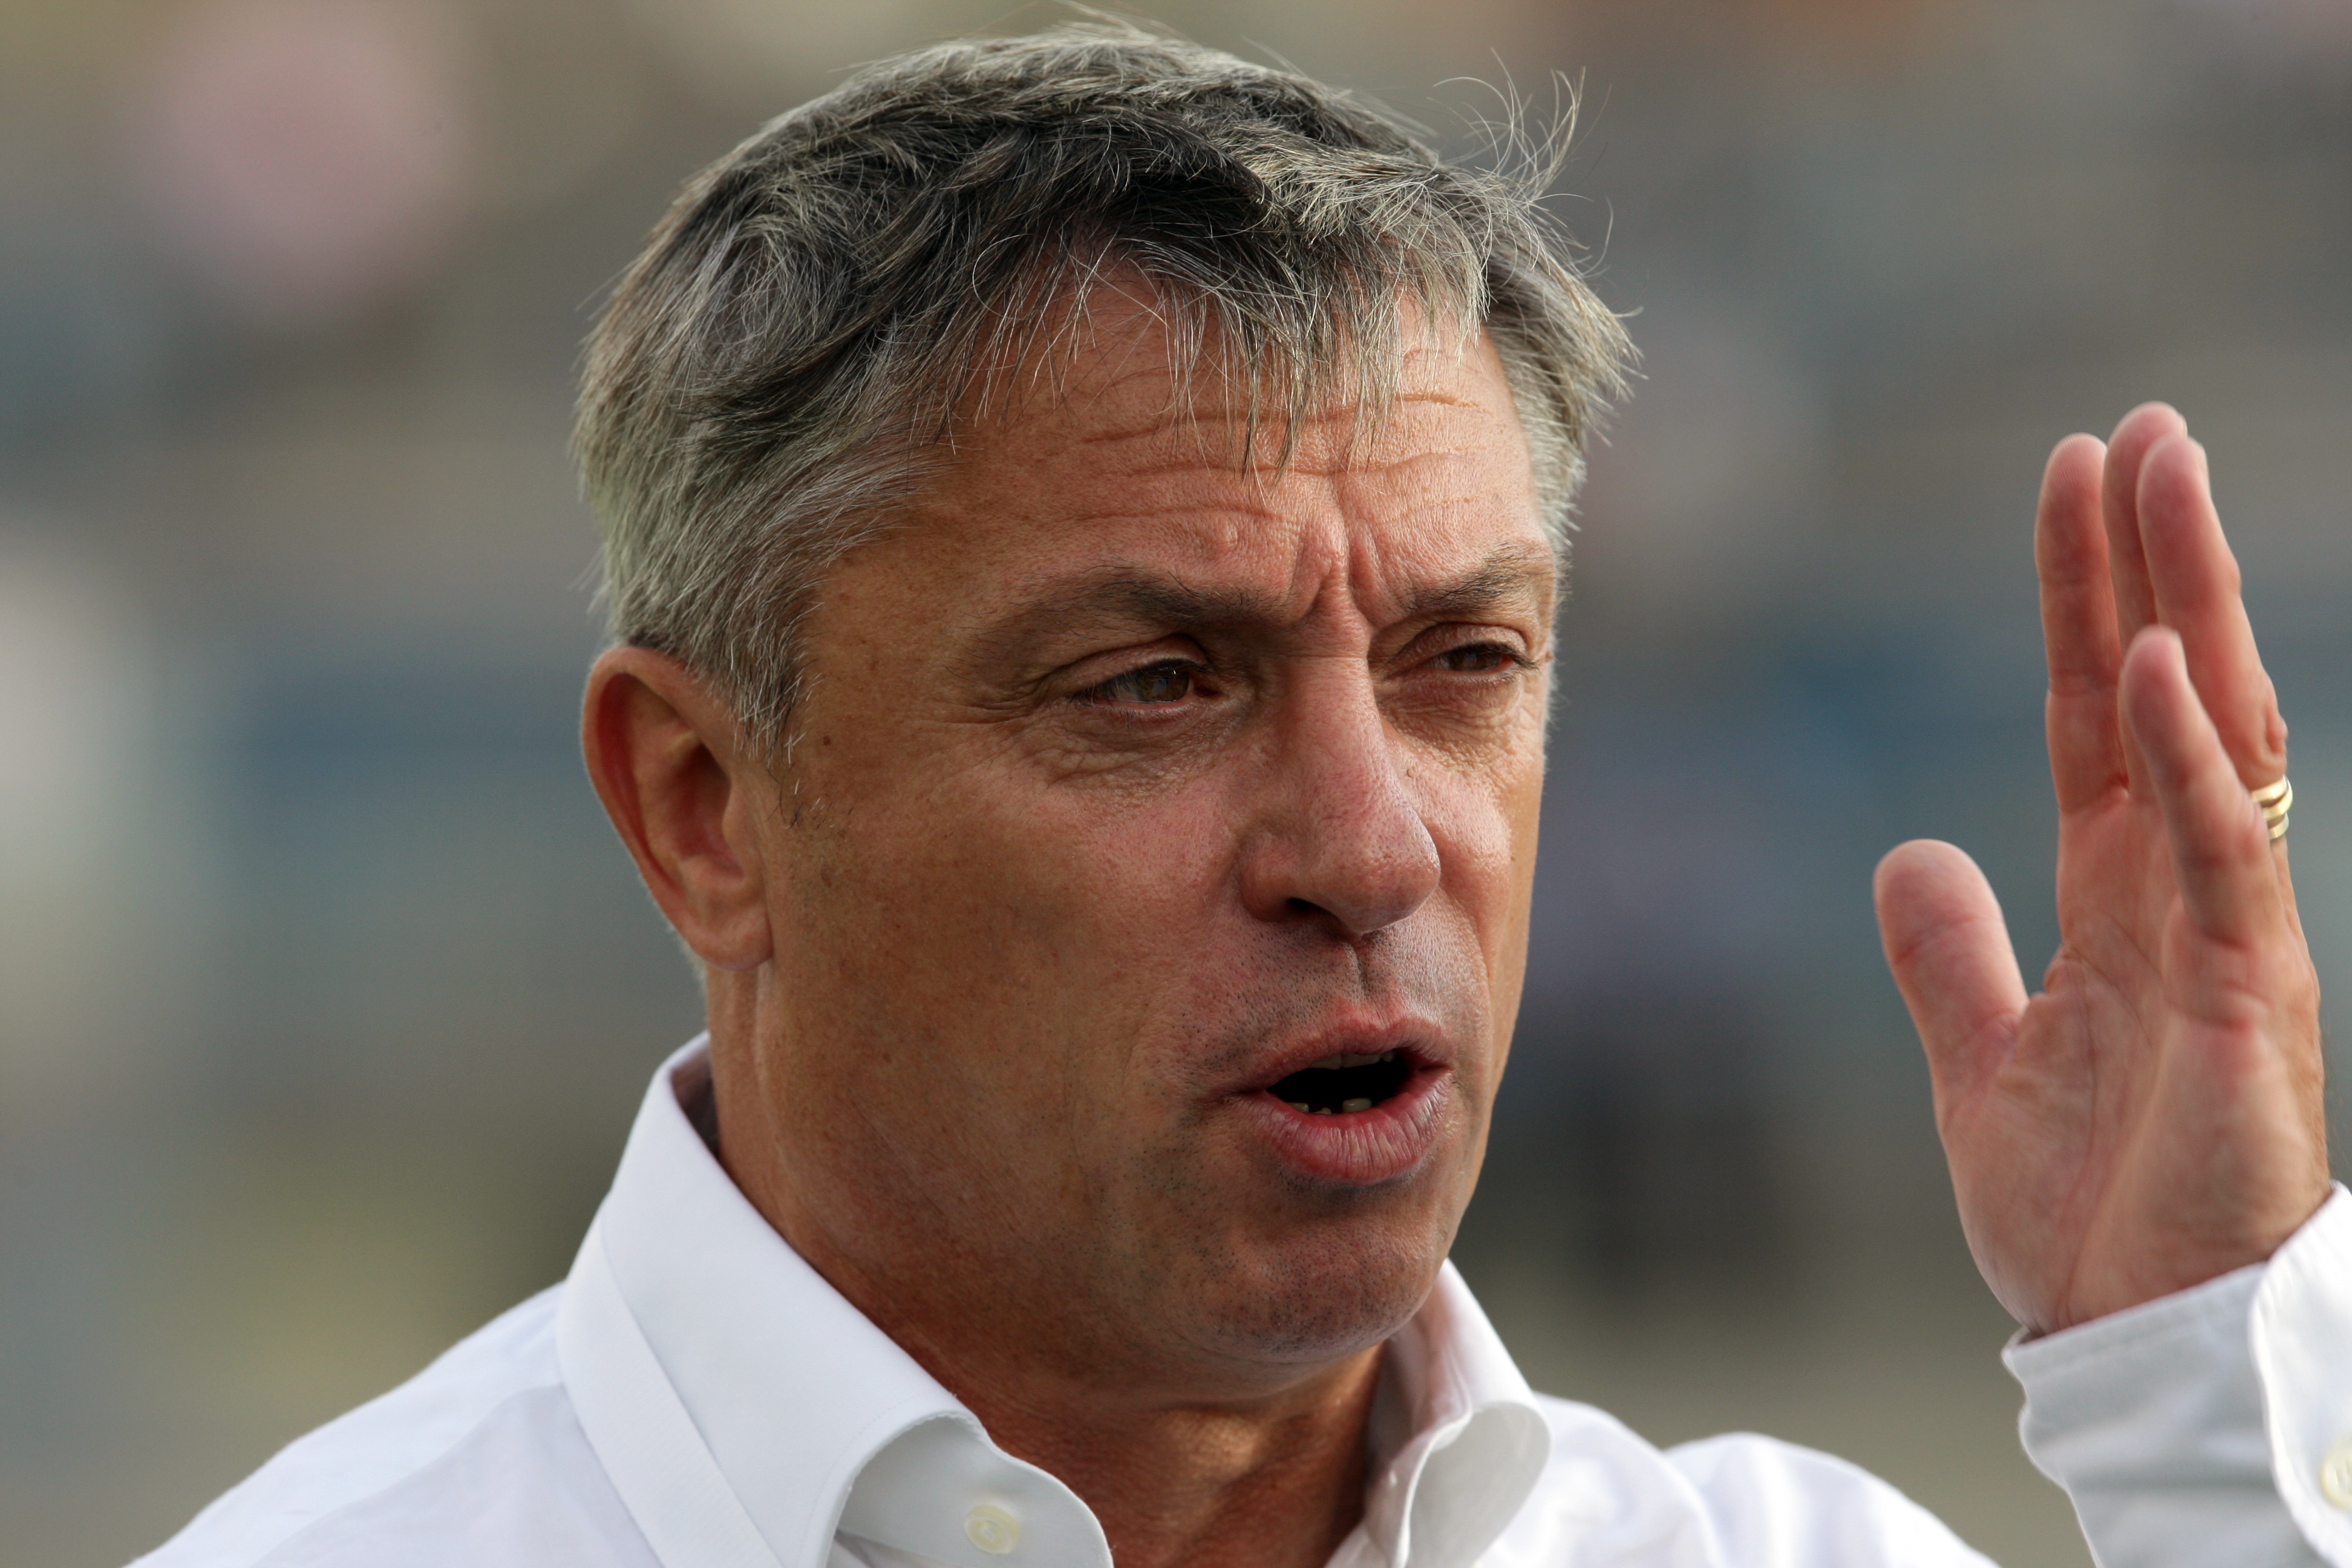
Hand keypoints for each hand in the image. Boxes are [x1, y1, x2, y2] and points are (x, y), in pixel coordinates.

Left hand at [1873, 403, 2326, 1335]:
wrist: (2139, 1337)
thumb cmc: (2088, 1212)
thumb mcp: (1984, 1059)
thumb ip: (1948, 954)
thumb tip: (1910, 850)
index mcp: (2120, 896)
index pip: (2092, 715)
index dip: (2079, 600)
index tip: (2069, 488)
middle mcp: (2182, 891)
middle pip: (2163, 689)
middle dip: (2151, 560)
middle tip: (2139, 432)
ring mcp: (2224, 932)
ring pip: (2209, 733)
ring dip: (2180, 602)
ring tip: (2160, 474)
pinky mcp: (2246, 994)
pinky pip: (2216, 850)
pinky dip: (2183, 756)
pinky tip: (2146, 662)